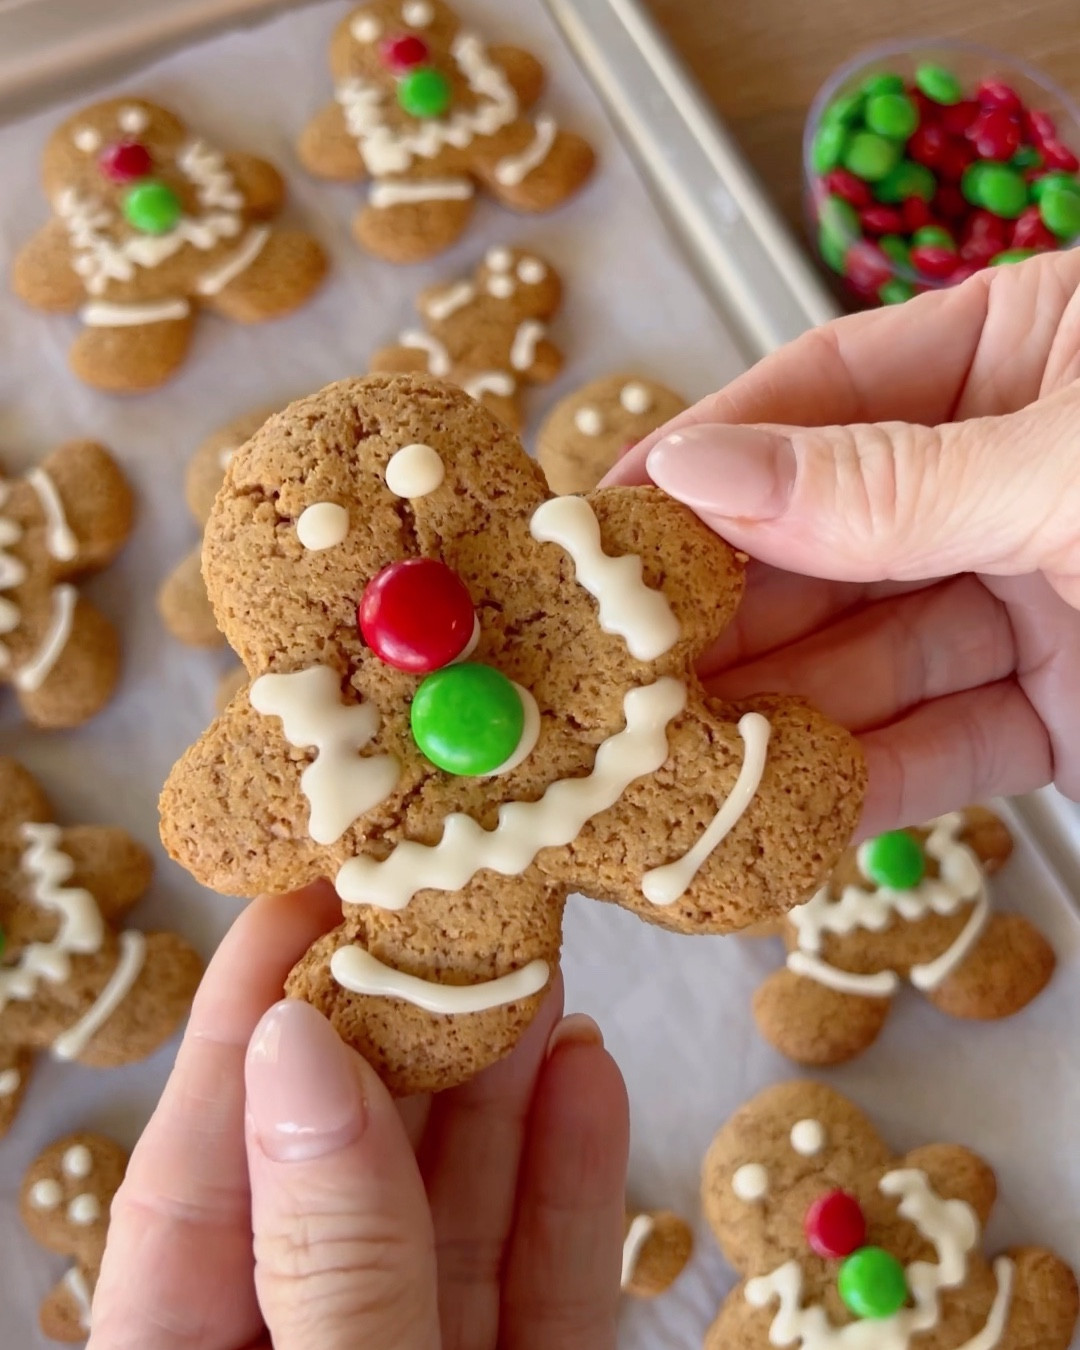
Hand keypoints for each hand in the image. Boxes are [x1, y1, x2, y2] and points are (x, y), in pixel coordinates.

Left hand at [88, 884, 628, 1349]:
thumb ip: (330, 1249)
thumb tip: (300, 1041)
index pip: (200, 1167)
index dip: (248, 1015)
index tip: (305, 891)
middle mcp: (303, 1346)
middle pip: (344, 1162)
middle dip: (402, 1026)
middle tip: (450, 899)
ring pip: (454, 1208)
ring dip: (501, 1080)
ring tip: (538, 956)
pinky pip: (543, 1279)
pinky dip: (571, 1180)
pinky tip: (590, 1075)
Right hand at [606, 251, 1079, 833]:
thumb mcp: (1071, 464)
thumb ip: (881, 481)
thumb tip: (696, 470)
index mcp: (1026, 349)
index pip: (820, 391)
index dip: (706, 454)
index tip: (605, 515)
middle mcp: (1014, 470)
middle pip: (827, 536)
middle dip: (727, 604)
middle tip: (618, 659)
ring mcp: (1035, 595)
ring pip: (870, 653)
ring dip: (778, 708)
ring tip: (672, 750)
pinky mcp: (1064, 712)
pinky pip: (941, 745)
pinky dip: (863, 784)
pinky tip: (779, 811)